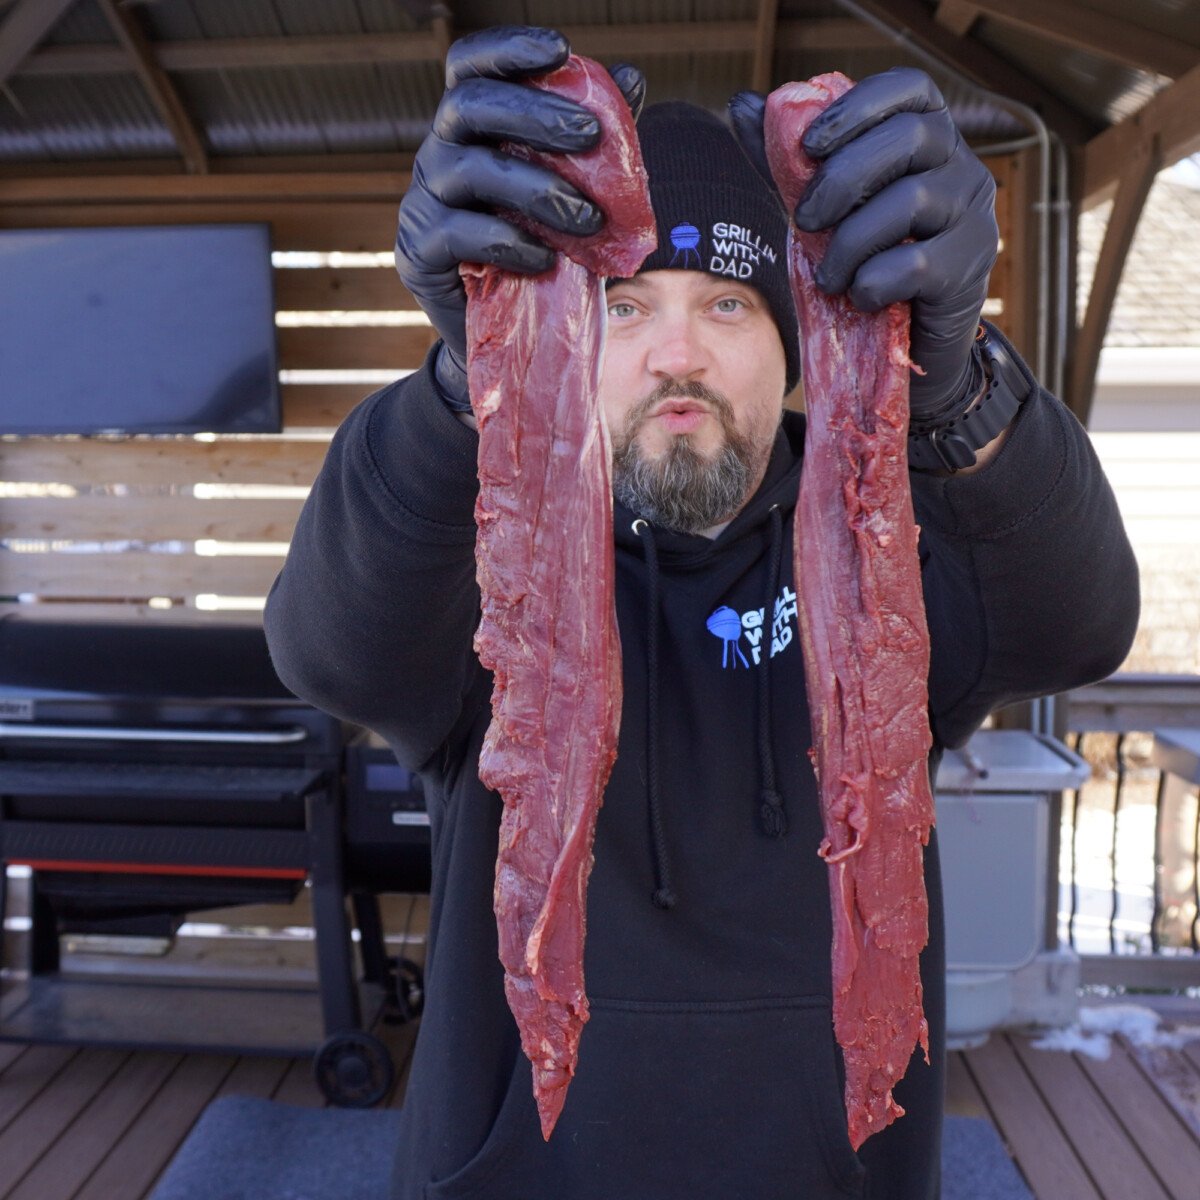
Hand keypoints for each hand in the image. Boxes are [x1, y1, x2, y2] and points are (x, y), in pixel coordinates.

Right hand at [395, 25, 645, 406]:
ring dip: (536, 189)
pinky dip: (509, 243)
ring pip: (469, 170)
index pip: (471, 68)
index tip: (560, 49)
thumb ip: (593, 142)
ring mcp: (421, 203)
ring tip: (588, 218)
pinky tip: (546, 258)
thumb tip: (632, 79)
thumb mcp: (571, 194)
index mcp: (472, 130)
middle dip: (534, 114)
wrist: (507, 336)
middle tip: (590, 134)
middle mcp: (438, 154)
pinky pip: (459, 235)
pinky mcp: (417, 254)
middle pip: (469, 107)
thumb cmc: (540, 252)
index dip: (507, 48)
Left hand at [729, 68, 997, 419]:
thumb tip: (742, 106)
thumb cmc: (866, 263)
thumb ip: (789, 162)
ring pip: (909, 202)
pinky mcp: (969, 269)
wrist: (909, 345)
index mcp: (931, 140)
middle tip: (805, 221)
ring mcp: (974, 218)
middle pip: (909, 138)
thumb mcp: (825, 209)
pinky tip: (860, 298)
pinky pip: (914, 264)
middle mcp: (964, 168)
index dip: (858, 106)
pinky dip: (872, 283)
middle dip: (842, 179)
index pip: (910, 88)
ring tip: (828, 278)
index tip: (811, 145)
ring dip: (850, 243)